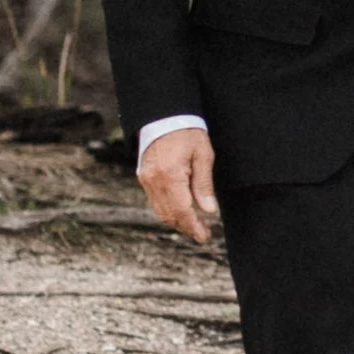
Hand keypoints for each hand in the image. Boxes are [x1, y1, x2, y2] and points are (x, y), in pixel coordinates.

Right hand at [138, 125, 218, 244]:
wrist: (164, 115)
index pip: (182, 211)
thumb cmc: (188, 133)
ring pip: (160, 211)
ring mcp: (146, 179)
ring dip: (176, 220)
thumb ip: (204, 185)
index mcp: (171, 175)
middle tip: (202, 232)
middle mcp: (154, 180)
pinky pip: (154, 201)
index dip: (194, 227)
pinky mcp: (143, 177)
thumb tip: (209, 211)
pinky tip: (180, 209)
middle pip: (170, 215)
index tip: (204, 237)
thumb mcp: (203, 155)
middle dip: (186, 227)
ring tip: (193, 223)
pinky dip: (167, 209)